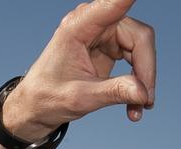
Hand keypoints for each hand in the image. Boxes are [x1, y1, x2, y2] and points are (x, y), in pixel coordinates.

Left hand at [5, 0, 156, 139]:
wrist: (35, 107)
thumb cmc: (47, 98)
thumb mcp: (80, 98)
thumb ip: (113, 92)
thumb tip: (143, 93)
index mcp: (79, 26)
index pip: (115, 5)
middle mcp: (94, 24)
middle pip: (138, 36)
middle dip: (145, 69)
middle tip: (146, 100)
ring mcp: (103, 34)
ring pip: (141, 48)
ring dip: (143, 78)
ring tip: (139, 107)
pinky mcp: (110, 47)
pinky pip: (136, 58)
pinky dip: (138, 81)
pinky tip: (135, 103)